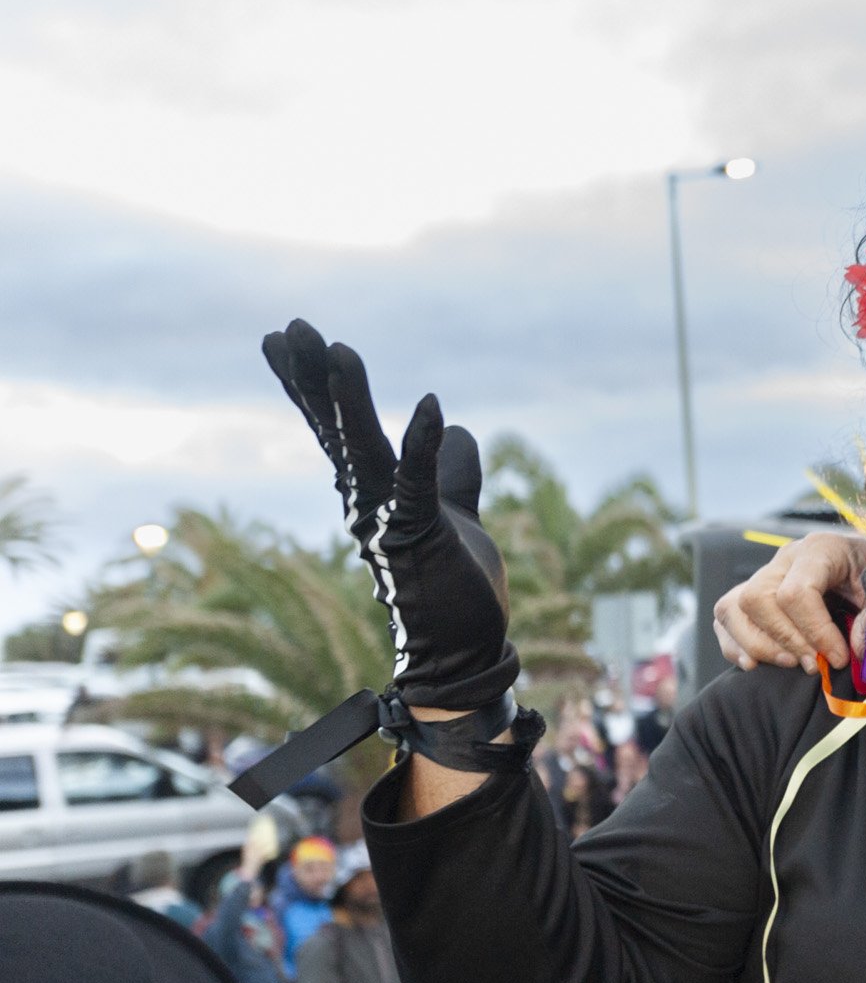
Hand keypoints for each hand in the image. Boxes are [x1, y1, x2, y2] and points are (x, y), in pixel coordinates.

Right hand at [262, 319, 516, 710]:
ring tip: (337, 350)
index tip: (284, 339)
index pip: (337, 430)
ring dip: (350, 401)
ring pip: (363, 450)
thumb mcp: (455, 514)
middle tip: (288, 328)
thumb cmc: (452, 590)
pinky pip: (418, 484)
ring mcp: (387, 522)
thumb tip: (455, 429)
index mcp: (373, 494)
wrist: (463, 654)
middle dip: (313, 379)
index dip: (314, 384)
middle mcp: (368, 505)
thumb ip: (450, 473)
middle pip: (334, 431)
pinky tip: (431, 407)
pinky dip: (423, 445)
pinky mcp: (417, 539)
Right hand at [711, 530, 865, 673]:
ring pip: (733, 608)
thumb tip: (851, 649)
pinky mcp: (752, 594)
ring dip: (759, 645)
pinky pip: (726, 618)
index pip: (796, 592)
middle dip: (786, 640)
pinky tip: (757, 664)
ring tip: (792, 664)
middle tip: (816, 665)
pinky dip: (735, 645)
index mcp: (820, 549)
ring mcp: (764, 574)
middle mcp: (784, 558)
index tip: (839, 658)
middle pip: (758, 599)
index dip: (815, 632)